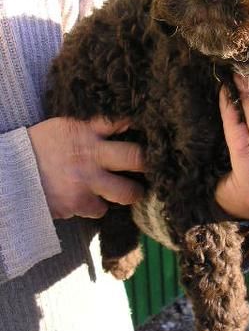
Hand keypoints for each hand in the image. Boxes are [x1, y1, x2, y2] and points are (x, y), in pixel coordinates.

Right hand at [28, 117, 144, 218]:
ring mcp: (87, 181)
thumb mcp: (62, 128)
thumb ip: (89, 129)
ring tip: (130, 192)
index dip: (138, 126)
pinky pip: (100, 209)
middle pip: (135, 158)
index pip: (120, 121)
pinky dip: (96, 206)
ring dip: (130, 193)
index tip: (151, 130)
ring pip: (126, 192)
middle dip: (147, 163)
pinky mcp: (79, 203)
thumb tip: (118, 128)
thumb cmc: (38, 148)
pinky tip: (89, 200)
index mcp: (86, 130)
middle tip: (153, 166)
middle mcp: (91, 154)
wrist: (9, 174)